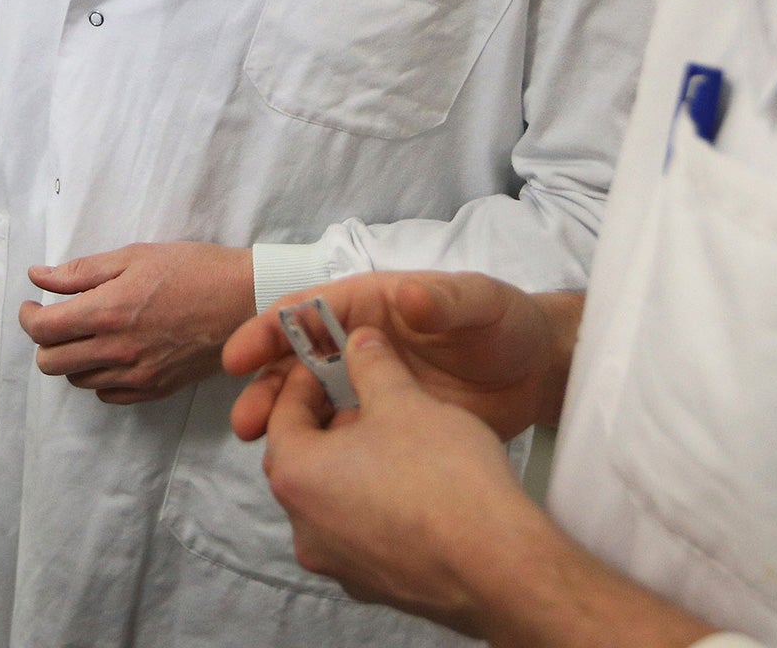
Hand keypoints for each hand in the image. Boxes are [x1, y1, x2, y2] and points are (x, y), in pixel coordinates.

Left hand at [19, 242, 254, 404]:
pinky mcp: (155, 390)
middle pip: (51, 364)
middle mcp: (116, 351)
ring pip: (78, 381)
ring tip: (88, 334)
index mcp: (106, 313)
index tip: (33, 306)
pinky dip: (100, 378)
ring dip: (72, 359)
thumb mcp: (134, 256)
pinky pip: (109, 395)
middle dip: (44, 341)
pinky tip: (112, 355)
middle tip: (57, 320)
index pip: (42, 331)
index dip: (28, 317)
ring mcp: (136, 376)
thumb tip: (39, 277)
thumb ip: (81, 272)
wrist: (245, 299)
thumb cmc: (193, 269)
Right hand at [224, 271, 577, 442]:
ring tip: (264, 452)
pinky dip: (321, 458)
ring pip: (312, 407)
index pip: (306, 312)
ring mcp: (368, 390)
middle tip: (247, 424)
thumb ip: (444, 301)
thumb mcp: (479, 304)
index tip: (239, 356)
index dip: (268, 330)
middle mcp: (356, 347)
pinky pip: (342, 441)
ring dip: (284, 427)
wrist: (537, 375)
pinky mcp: (385, 429)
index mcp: (367, 307)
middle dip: (266, 390)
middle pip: (297, 365)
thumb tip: (408, 295)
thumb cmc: (504, 324)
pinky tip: (310, 481)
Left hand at [257, 331, 711, 647]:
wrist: (500, 565)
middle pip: (304, 458)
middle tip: (366, 396)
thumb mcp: (404, 399)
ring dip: (355, 463)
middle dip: (331, 421)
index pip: (282, 413)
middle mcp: (304, 528)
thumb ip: (371, 363)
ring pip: (333, 497)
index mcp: (296, 476)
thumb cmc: (445, 478)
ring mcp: (339, 564)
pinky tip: (416, 485)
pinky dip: (376, 502)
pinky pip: (363, 531)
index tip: (331, 362)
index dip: (307, 379)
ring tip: (396, 437)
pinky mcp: (375, 586)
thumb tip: (359, 342)